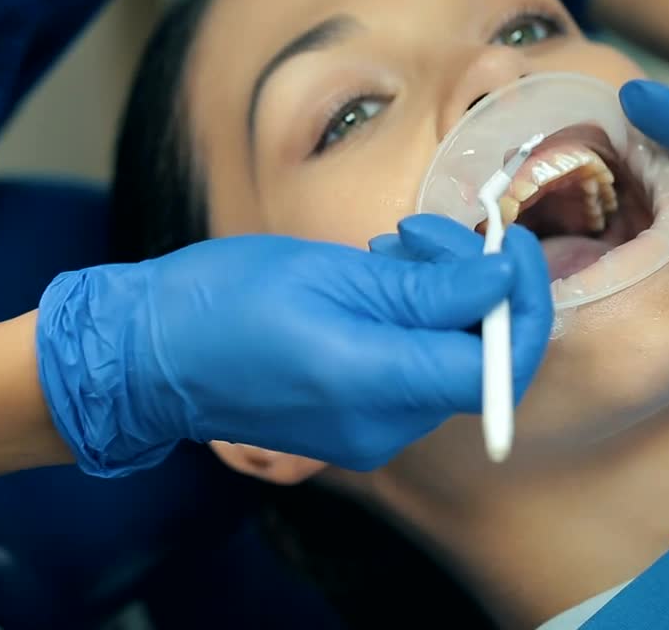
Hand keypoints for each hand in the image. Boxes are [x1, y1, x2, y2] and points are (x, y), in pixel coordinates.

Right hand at [36, 218, 551, 476]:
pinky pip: (412, 378)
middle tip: (431, 231)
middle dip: (479, 289)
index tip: (509, 241)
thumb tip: (501, 278)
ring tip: (388, 249)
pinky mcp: (352, 429)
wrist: (146, 356)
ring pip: (448, 366)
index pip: (497, 363)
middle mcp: (379, 427)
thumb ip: (425, 287)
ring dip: (442, 300)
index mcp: (370, 382)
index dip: (522, 300)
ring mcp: (366, 437)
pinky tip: (374, 283)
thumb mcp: (328, 270)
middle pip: (479, 364)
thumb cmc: (220, 299)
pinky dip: (414, 327)